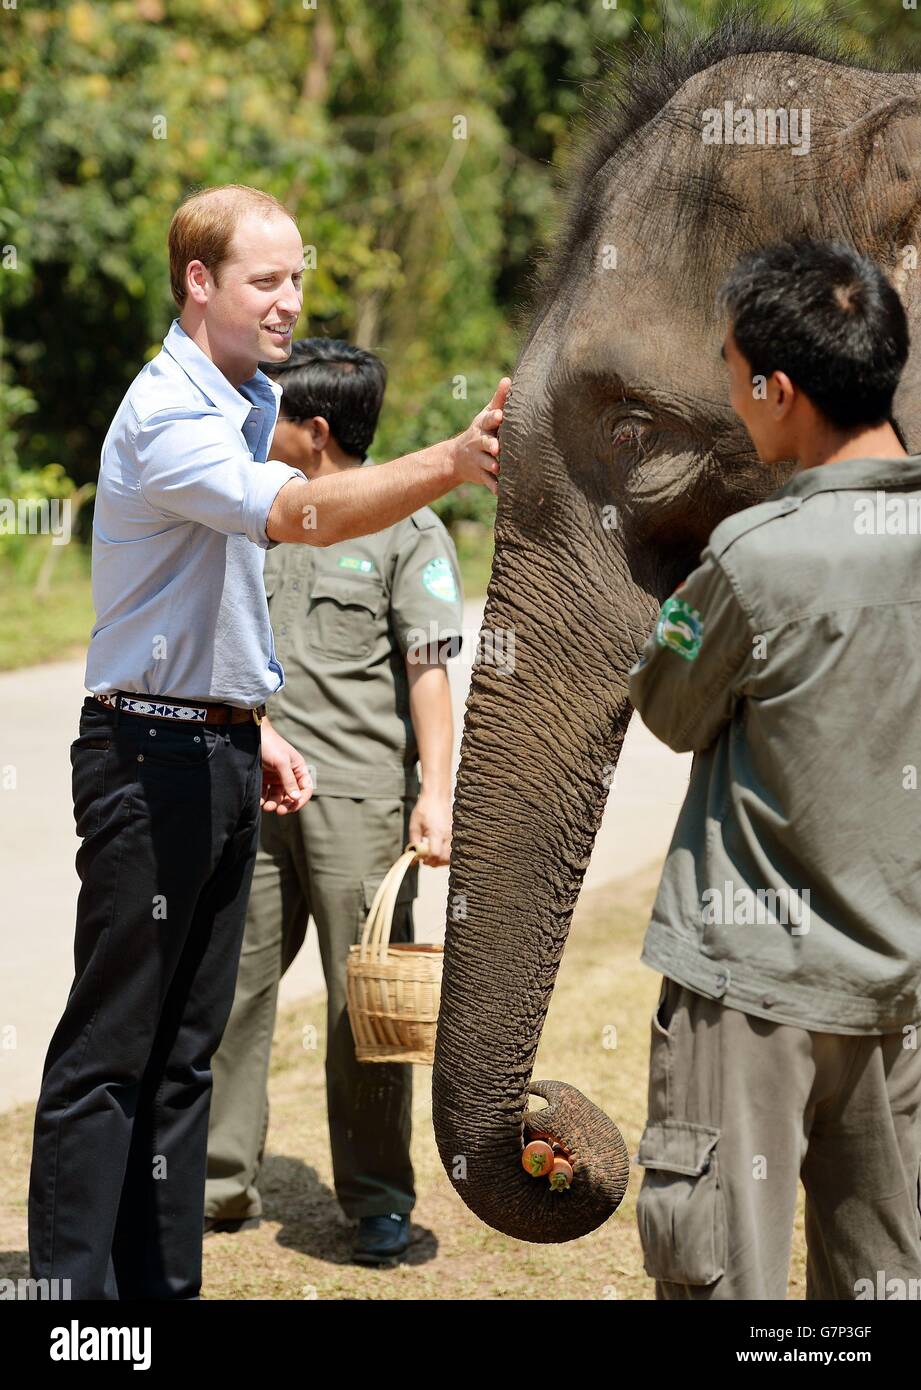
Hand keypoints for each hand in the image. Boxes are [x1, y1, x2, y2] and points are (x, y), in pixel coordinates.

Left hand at [260, 720, 312, 813]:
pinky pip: (265, 794)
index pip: (305, 789)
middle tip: (279, 811)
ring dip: (274, 804)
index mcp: (298, 769)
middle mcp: (288, 775)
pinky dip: (263, 800)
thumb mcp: (282, 762)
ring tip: (267, 807)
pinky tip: (259, 801)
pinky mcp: (263, 779)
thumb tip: (296, 798)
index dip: (301, 799)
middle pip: (291, 796)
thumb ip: (289, 781)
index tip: (293, 807)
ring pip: (277, 797)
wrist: (251, 735)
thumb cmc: (270, 746)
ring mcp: (275, 777)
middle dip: (286, 804)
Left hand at [408, 791, 451, 865]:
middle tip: (426, 860)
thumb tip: (412, 859)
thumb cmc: (424, 809)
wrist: (437, 797)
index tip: (421, 859)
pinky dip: (446, 855)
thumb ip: (413, 843)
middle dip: (434, 863)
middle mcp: (447, 835)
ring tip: (432, 856)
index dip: (428, 860)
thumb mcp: (414, 826)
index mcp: (436, 833)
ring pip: (451, 856)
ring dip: (441, 860)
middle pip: (444, 858)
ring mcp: (453, 835)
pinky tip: (438, 851)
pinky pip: (453, 850)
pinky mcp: (455, 834)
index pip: (435, 854)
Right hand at [449, 377, 510, 495]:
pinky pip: (488, 482)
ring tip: (497, 468)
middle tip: (496, 447)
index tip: (500, 415)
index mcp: (483, 427)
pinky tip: (502, 492)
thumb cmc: (480, 432)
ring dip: (491, 466)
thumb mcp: (486, 415)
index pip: (489, 420)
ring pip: (486, 463)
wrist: (456, 458)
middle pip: (485, 442)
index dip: (494, 418)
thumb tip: (508, 379)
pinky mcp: (481, 475)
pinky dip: (494, 487)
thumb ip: (499, 400)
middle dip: (490, 444)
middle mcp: (480, 443)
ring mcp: (479, 459)